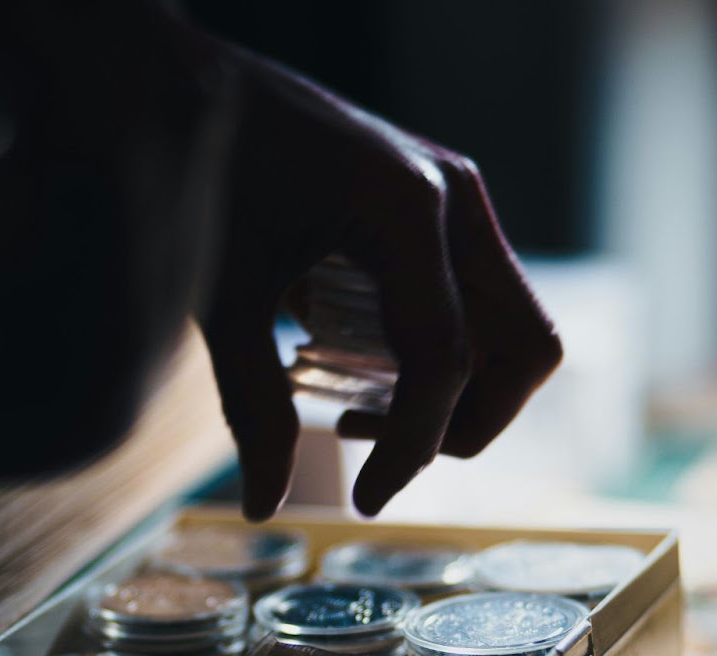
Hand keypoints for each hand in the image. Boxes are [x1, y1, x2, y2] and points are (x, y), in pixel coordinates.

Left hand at [195, 39, 562, 519]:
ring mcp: (458, 196)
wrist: (193, 87)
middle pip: (524, 348)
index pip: (444, 360)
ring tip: (362, 412)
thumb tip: (264, 506)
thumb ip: (251, 405)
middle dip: (467, 424)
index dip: (414, 448)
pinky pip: (478, 300)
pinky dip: (443, 353)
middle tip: (383, 457)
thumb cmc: (200, 175)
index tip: (366, 499)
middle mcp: (454, 198)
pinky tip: (360, 367)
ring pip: (513, 328)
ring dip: (459, 392)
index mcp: (405, 210)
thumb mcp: (221, 297)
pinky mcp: (443, 205)